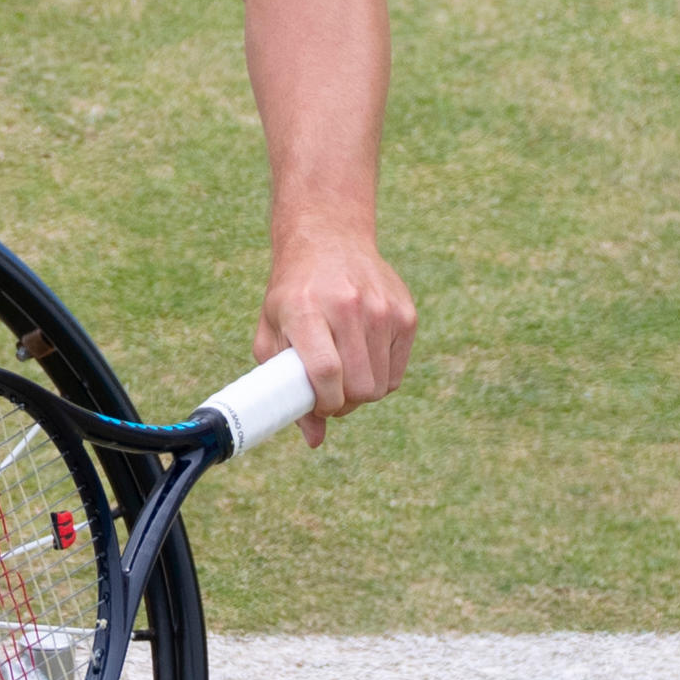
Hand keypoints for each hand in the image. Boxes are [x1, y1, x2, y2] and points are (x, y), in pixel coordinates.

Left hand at [256, 239, 417, 447]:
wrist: (328, 240)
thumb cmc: (293, 295)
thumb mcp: (273, 333)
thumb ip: (283, 386)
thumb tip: (314, 439)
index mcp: (306, 309)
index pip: (326, 371)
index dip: (324, 402)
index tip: (319, 404)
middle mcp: (348, 305)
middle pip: (359, 387)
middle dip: (343, 403)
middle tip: (330, 393)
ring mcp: (382, 308)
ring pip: (380, 386)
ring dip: (361, 392)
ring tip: (344, 372)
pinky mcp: (406, 313)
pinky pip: (396, 374)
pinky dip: (379, 377)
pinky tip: (362, 355)